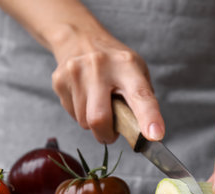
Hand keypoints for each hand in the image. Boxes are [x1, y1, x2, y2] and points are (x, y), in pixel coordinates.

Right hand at [51, 29, 163, 143]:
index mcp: (127, 66)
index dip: (149, 117)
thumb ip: (143, 100)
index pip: (140, 95)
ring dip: (94, 123)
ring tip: (98, 104)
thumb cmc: (115, 63)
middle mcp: (100, 67)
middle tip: (111, 134)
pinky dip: (81, 114)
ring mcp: (76, 72)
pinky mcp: (59, 80)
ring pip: (84, 121)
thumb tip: (146, 133)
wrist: (79, 37)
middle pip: (99, 118)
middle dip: (106, 134)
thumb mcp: (137, 72)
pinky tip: (85, 97)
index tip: (155, 135)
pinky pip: (72, 115)